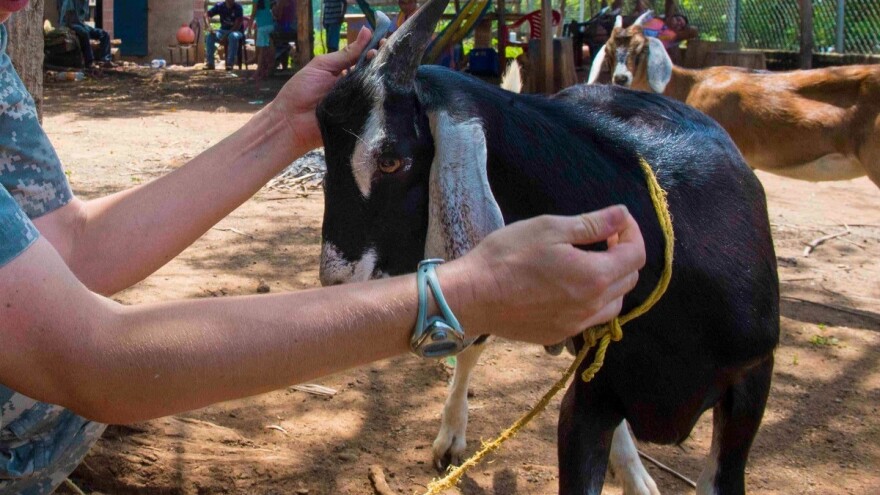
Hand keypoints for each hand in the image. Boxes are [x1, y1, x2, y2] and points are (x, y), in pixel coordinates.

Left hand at [268, 27, 375, 152]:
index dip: (375, 50)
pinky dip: (377, 100)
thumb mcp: (322, 66)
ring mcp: (358, 104)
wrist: (290, 122)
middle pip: (373, 74)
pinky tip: (383, 90)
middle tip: (386, 54)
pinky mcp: (359, 120)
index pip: (365, 59)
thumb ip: (345, 53)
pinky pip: (372, 109)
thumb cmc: (300, 91)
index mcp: (345, 73)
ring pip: (376, 91)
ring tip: (386, 69)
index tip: (383, 42)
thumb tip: (367, 31)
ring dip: (382, 79)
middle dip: (382, 62)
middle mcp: (353, 87)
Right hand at [444, 206, 645, 345]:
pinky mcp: (559, 334)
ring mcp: (576, 324)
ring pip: (614, 303)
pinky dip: (593, 301)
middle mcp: (592, 306)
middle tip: (602, 237)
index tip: (616, 221)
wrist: (472, 296)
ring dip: (612, 281)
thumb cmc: (508, 257)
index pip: (637, 255)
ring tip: (589, 263)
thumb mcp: (550, 228)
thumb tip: (623, 214)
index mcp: (595, 276)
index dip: (633, 232)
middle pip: (629, 280)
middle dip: (623, 254)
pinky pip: (590, 319)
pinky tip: (570, 286)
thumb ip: (592, 224)